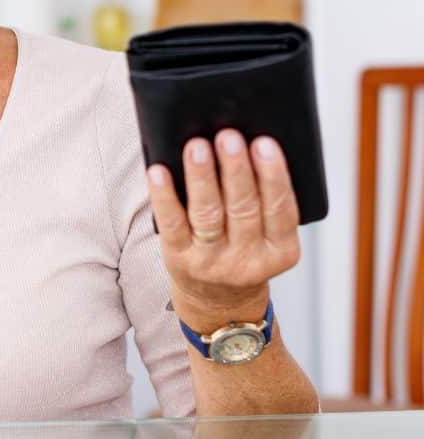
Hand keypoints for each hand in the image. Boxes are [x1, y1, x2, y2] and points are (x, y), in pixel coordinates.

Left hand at [146, 129, 300, 328]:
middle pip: (243, 209)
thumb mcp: (270, 239)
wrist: (218, 302)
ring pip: (208, 214)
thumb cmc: (244, 253)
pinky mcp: (179, 259)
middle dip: (236, 170)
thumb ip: (266, 203)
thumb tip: (245, 145)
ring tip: (197, 146)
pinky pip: (171, 224)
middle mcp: (249, 260)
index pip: (281, 210)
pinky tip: (158, 171)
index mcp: (281, 252)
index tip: (265, 143)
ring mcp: (212, 262)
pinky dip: (164, 196)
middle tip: (228, 136)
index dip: (273, 176)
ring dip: (202, 177)